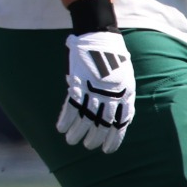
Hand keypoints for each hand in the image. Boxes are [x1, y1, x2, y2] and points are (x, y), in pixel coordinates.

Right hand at [59, 31, 135, 153]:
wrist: (100, 36)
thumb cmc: (112, 58)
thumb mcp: (125, 79)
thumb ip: (119, 97)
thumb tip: (113, 116)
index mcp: (125, 94)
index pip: (121, 123)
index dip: (114, 139)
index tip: (107, 150)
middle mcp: (111, 95)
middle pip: (103, 124)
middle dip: (95, 138)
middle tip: (87, 145)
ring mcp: (95, 90)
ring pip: (85, 119)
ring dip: (77, 132)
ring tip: (72, 141)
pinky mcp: (79, 84)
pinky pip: (71, 107)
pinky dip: (65, 119)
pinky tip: (61, 128)